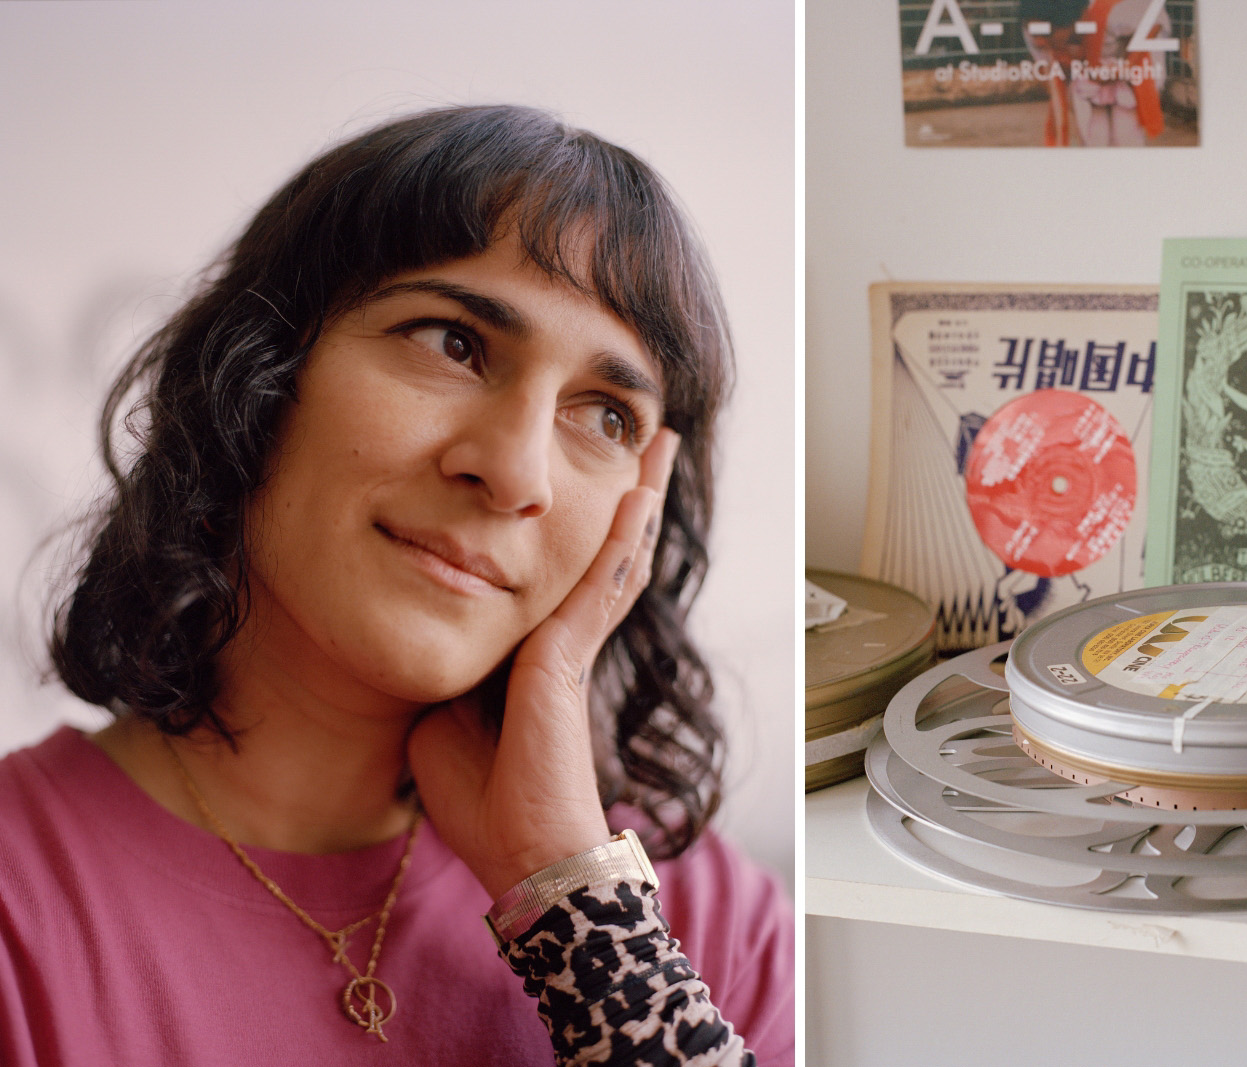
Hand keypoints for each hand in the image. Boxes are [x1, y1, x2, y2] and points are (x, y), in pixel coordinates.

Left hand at [407, 429, 679, 899]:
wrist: (518, 852)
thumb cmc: (483, 803)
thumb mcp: (443, 721)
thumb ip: (448, 672)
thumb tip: (428, 638)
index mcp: (538, 660)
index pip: (564, 578)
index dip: (586, 531)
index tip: (590, 484)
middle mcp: (567, 644)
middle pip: (604, 554)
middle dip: (630, 497)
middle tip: (650, 441)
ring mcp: (575, 648)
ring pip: (616, 556)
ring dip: (639, 498)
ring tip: (659, 444)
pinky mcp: (570, 658)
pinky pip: (602, 584)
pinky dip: (621, 537)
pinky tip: (636, 493)